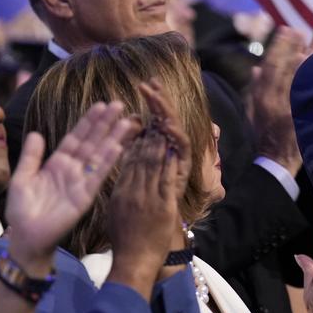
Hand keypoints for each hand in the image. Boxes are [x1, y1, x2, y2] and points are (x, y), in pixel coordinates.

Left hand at [5, 103, 137, 275]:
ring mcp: (81, 181)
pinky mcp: (85, 195)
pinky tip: (118, 147)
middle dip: (106, 124)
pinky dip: (108, 161)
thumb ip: (31, 157)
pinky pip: (98, 175)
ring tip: (126, 122)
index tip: (100, 106)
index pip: (76, 138)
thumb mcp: (22, 179)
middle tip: (119, 105)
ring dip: (113, 138)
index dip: (88, 122)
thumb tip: (37, 133)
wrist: (26, 236)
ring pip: (100, 155)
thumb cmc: (22, 210)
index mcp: (57, 163)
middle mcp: (73, 169)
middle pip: (92, 141)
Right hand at [107, 131, 181, 300]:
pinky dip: (170, 161)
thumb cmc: (125, 241)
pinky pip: (166, 178)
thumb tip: (124, 177)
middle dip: (148, 137)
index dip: (135, 143)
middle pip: (139, 159)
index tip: (140, 128)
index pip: (127, 162)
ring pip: (152, 164)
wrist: (134, 262)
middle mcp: (131, 192)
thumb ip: (120, 193)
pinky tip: (173, 147)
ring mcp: (147, 198)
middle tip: (153, 118)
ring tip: (163, 125)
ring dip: (159, 143)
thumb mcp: (116, 213)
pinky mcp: (162, 205)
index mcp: (119, 193)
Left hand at [139, 78, 191, 198]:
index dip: (151, 100)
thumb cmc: (137, 199)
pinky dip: (175, 135)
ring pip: (173, 129)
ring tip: (158, 97)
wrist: (146, 230)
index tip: (145, 83)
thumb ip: (132, 145)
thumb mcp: (130, 167)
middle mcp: (169, 148)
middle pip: (165, 118)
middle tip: (153, 82)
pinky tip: (167, 124)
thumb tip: (132, 120)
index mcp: (156, 146)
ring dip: (166, 112)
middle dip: (159, 100)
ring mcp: (177, 157)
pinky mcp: (183, 167)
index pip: (154, 116)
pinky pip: (181, 148)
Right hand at [253, 27, 307, 174]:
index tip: (292, 28)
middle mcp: (282, 94)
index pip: (275, 61)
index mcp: (265, 92)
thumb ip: (256, 87)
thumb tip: (257, 68)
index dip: (284, 43)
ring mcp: (299, 102)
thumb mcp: (254, 109)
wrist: (276, 161)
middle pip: (303, 57)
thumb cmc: (265, 133)